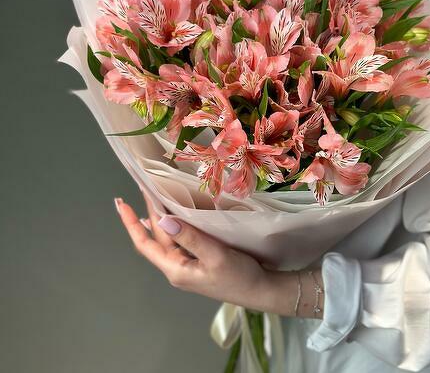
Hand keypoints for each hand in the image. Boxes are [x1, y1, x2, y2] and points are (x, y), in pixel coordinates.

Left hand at [114, 191, 313, 315]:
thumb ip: (190, 237)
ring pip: (169, 237)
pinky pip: (182, 239)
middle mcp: (177, 267)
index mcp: (176, 268)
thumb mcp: (215, 256)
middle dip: (148, 213)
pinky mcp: (200, 260)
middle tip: (145, 186)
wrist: (261, 291)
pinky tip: (177, 213)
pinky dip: (176, 223)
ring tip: (155, 195)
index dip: (130, 223)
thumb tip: (163, 219)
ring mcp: (188, 264)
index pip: (145, 244)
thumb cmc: (238, 276)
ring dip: (161, 217)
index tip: (120, 203)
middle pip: (157, 237)